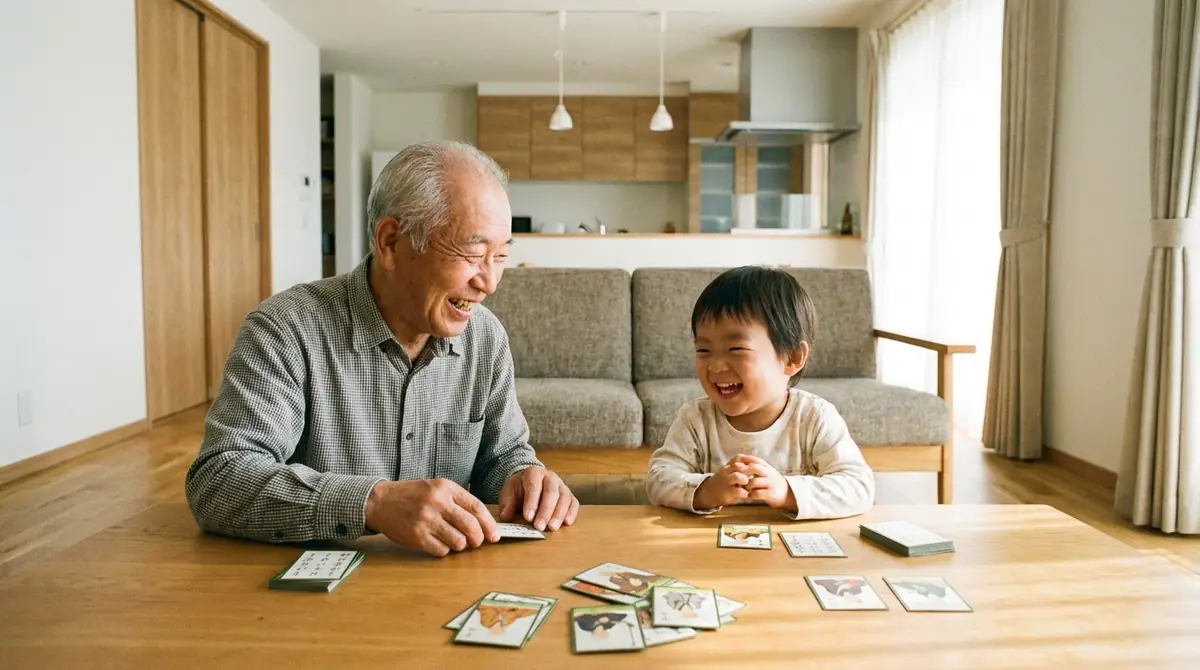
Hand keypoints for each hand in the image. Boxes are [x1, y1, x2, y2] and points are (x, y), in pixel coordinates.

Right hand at [364, 479, 498, 557]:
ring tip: (454, 541)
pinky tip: (438, 543)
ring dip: (461, 545)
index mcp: (445, 488)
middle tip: (477, 543)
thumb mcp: (436, 488)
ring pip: (458, 541)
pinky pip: (442, 550)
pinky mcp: (417, 536)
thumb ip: (457, 501)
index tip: (495, 535)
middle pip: (471, 526)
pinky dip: (444, 550)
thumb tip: (482, 522)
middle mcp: (437, 503)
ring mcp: (427, 520)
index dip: (489, 524)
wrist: (380, 502)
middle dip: (478, 539)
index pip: (476, 507)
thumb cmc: (412, 496)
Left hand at [498, 467, 578, 530]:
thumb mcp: (509, 492)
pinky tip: (566, 523)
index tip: (528, 517)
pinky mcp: (569, 494)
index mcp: (533, 473)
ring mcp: (561, 485)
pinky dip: (571, 513)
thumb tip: (504, 517)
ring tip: (552, 528)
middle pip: (551, 492)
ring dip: (559, 514)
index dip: (531, 502)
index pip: (534, 487)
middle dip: (546, 511)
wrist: (530, 480)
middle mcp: (550, 477)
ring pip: (564, 498)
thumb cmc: (519, 488)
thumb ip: (507, 504)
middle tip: (539, 527)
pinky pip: (574, 502)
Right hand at [692, 457, 753, 509]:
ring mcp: (725, 481)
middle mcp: (725, 471)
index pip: (739, 458)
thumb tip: (756, 467)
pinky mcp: (726, 492)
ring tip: (748, 486)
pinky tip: (745, 494)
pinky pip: (739, 491)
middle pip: (738, 466)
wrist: (708, 492)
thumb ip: (740, 468)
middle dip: (749, 471)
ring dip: (746, 481)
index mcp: (727, 465)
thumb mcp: (729, 471)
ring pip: (737, 476)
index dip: (749, 461)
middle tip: (754, 477)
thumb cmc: (724, 481)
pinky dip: (745, 493)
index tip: (756, 466)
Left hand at [736, 455, 795, 510]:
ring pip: (753, 482)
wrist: (785, 492)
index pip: (753, 459)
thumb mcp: (765, 470)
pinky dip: (751, 495)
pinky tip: (751, 495)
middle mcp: (769, 473)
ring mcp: (770, 483)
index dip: (744, 461)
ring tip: (746, 488)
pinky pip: (756, 493)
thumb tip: (738, 460)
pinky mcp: (770, 494)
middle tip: (738, 478)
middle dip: (743, 472)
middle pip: (753, 468)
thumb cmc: (770, 480)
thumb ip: (755, 465)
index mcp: (766, 466)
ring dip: (746, 486)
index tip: (736, 466)